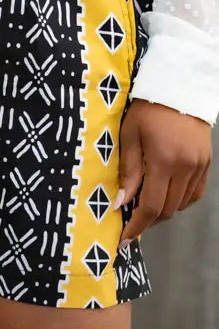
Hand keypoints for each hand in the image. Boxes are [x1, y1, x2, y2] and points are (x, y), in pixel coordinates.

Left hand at [116, 99, 211, 247]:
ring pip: (181, 204)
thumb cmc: (146, 110)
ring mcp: (199, 167)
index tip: (123, 239)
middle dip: (147, 220)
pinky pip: (193, 194)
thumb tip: (121, 203)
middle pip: (167, 209)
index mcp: (164, 161)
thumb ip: (129, 171)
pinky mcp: (206, 164)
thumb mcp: (130, 137)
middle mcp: (185, 168)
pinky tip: (164, 196)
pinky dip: (178, 201)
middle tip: (129, 220)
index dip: (137, 226)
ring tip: (144, 206)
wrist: (179, 89)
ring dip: (162, 211)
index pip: (151, 206)